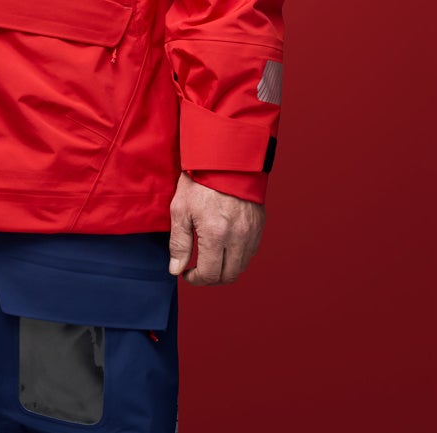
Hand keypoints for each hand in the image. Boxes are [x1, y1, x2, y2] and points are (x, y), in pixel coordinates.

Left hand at [167, 169, 263, 284]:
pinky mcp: (259, 224)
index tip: (186, 272)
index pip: (209, 274)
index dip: (195, 279)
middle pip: (228, 276)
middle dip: (211, 278)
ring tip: (210, 258)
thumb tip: (176, 269)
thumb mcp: (180, 209)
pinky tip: (224, 245)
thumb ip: (179, 243)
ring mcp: (252, 231)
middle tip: (198, 270)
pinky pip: (251, 251)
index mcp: (216, 234)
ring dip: (225, 268)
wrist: (226, 157)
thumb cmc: (200, 179)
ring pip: (241, 266)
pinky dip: (238, 256)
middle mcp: (238, 237)